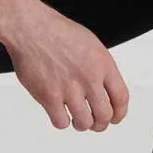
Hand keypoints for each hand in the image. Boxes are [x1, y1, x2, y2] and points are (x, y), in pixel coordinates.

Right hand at [0, 0, 129, 131]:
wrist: (30, 27)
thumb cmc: (57, 31)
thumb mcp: (91, 44)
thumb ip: (100, 68)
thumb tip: (105, 90)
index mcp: (102, 63)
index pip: (121, 98)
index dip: (120, 113)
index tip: (115, 117)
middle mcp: (88, 77)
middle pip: (104, 115)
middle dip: (101, 123)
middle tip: (95, 122)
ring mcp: (69, 88)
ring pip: (84, 123)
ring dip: (81, 124)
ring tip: (77, 117)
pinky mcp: (49, 96)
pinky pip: (61, 122)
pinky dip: (62, 121)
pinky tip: (59, 112)